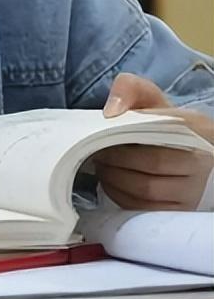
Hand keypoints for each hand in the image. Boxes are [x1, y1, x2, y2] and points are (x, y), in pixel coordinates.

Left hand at [94, 73, 213, 209]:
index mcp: (196, 127)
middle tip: (96, 153)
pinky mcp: (183, 209)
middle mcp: (202, 160)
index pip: (157, 129)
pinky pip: (147, 208)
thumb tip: (111, 112)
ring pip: (148, 189)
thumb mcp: (150, 98)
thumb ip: (129, 88)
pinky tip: (113, 184)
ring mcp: (196, 188)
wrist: (183, 149)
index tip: (102, 134)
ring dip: (114, 180)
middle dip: (114, 160)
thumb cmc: (161, 123)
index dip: (124, 134)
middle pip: (151, 163)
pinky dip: (122, 196)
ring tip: (102, 168)